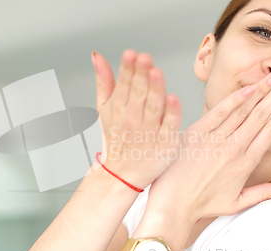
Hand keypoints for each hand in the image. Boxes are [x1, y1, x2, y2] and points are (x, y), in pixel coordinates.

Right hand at [92, 50, 181, 188]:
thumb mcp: (104, 109)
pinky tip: (173, 99)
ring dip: (155, 89)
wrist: (121, 175)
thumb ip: (104, 81)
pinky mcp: (165, 144)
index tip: (130, 54)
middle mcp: (133, 118)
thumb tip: (97, 55)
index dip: (127, 69)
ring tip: (155, 72)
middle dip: (140, 75)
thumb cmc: (116, 138)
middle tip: (143, 58)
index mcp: (120, 108)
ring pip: (153, 107)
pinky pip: (169, 127)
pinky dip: (171, 114)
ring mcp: (150, 132)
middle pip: (138, 94)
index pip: (124, 84)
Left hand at [145, 68, 270, 224]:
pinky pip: (218, 112)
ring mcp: (214, 139)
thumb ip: (265, 193)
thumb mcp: (237, 203)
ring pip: (243, 110)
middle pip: (261, 115)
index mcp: (246, 163)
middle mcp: (233, 148)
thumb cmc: (203, 203)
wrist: (174, 203)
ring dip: (261, 90)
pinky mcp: (195, 133)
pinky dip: (234, 99)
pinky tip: (249, 87)